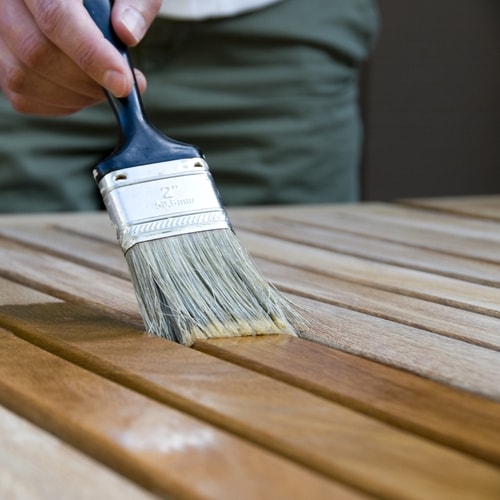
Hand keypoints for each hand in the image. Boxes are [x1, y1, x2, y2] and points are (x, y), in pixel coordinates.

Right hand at [0, 0, 160, 115]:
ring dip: (77, 96)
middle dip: (89, 82)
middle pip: (38, 53)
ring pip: (25, 78)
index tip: (122, 83)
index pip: (56, 18)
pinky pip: (23, 97)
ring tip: (106, 86)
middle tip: (123, 85)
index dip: (91, 55)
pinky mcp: (1, 64)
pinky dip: (62, 104)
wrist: (81, 4)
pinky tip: (85, 91)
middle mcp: (6, 2)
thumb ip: (134, 4)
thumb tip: (127, 33)